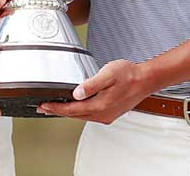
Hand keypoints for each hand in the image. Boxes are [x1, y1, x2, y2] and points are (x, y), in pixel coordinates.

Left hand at [37, 59, 152, 124]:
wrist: (145, 80)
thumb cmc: (129, 75)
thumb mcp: (108, 74)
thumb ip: (91, 84)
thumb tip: (76, 93)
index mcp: (100, 106)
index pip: (72, 110)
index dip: (55, 108)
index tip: (44, 105)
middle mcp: (102, 114)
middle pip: (75, 115)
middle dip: (58, 111)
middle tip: (44, 107)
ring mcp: (107, 115)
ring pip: (82, 116)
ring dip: (69, 111)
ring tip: (56, 106)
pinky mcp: (110, 113)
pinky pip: (90, 115)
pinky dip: (79, 111)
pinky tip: (77, 105)